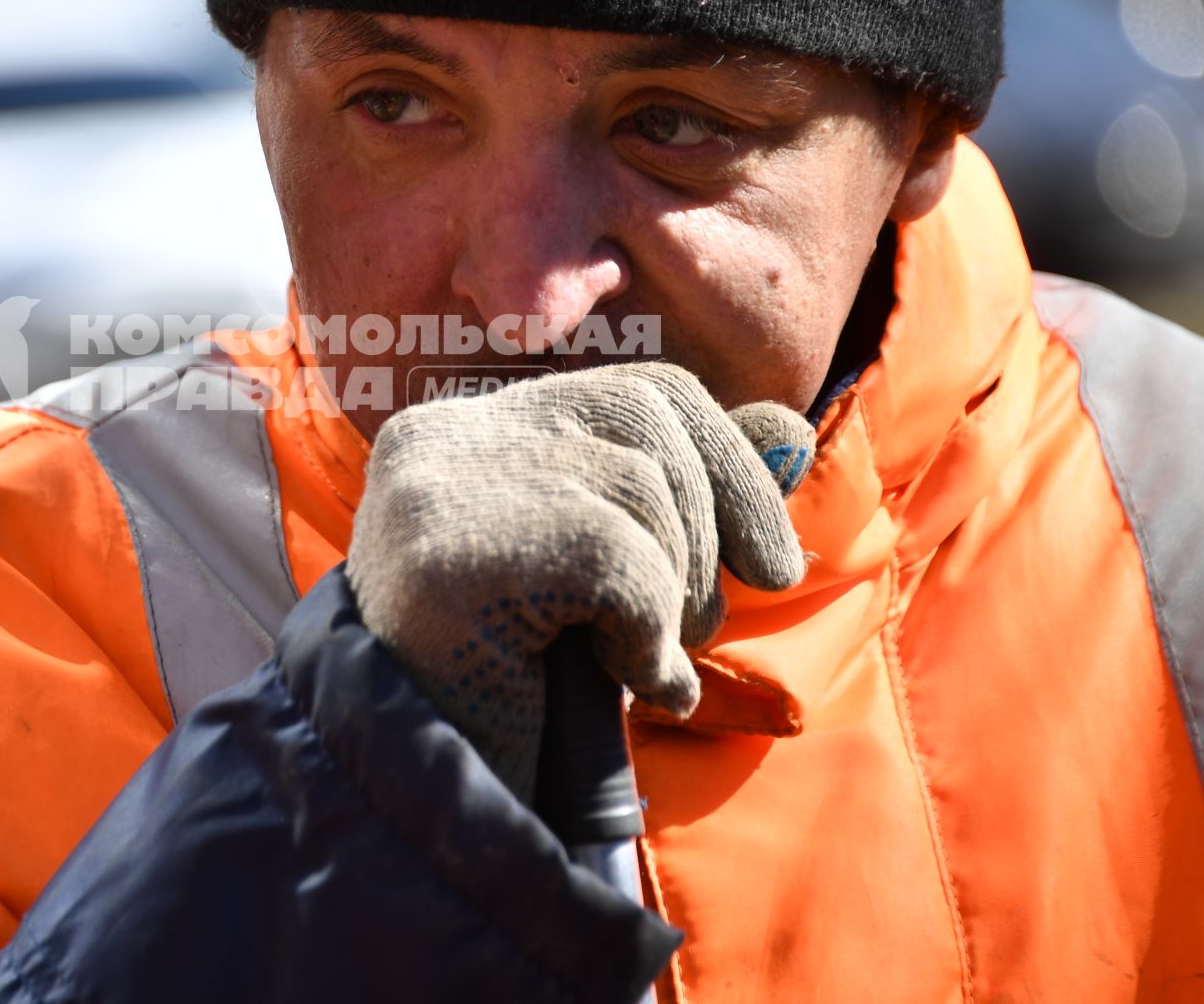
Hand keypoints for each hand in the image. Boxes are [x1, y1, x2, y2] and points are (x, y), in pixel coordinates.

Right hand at [345, 362, 811, 801]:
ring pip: (640, 486)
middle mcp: (439, 439)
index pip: (632, 394)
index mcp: (461, 434)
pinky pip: (619, 557)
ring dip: (675, 592)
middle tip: (707, 627)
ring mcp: (438, 488)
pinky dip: (649, 631)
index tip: (769, 560)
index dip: (725, 461)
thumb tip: (789, 429)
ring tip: (640, 664)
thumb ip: (682, 493)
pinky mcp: (455, 551)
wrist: (414, 808)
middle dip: (722, 518)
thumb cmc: (510, 694)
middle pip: (644, 416)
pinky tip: (621, 681)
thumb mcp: (604, 580)